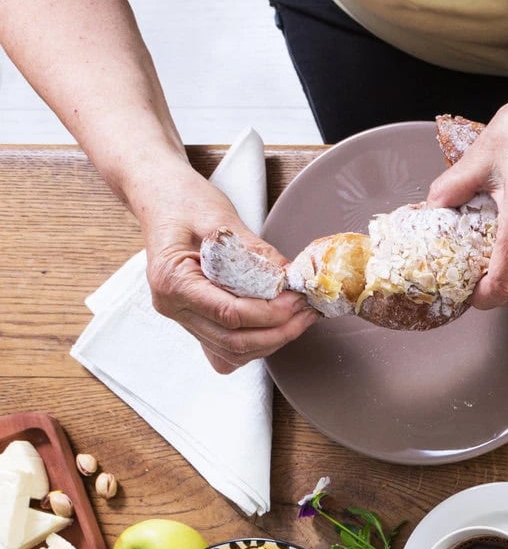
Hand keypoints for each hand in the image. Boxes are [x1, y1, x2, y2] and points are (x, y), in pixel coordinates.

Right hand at [135, 167, 313, 373]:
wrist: (160, 196)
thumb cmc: (184, 201)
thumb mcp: (221, 219)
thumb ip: (256, 253)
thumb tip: (291, 279)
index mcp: (172, 280)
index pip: (230, 314)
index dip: (271, 313)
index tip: (297, 299)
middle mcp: (171, 306)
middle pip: (233, 342)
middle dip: (278, 332)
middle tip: (305, 312)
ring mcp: (181, 316)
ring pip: (232, 352)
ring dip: (271, 341)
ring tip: (299, 318)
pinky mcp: (194, 319)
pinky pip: (226, 348)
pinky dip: (255, 344)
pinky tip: (276, 327)